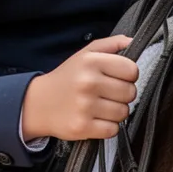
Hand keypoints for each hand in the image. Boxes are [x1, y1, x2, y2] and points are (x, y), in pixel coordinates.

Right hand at [21, 35, 137, 141]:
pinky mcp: (82, 127)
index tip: (119, 77)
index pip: (132, 70)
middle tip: (109, 93)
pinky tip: (96, 118)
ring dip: (116, 111)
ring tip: (102, 106)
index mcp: (91, 61)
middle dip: (123, 94)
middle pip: (130, 92)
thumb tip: (133, 41)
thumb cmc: (68, 77)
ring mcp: (85, 106)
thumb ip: (112, 44)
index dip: (129, 75)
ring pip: (124, 112)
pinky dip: (108, 127)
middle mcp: (88, 82)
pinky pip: (113, 130)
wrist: (38, 103)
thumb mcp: (86, 54)